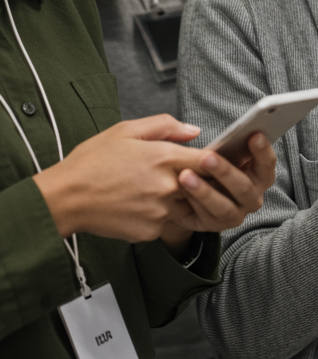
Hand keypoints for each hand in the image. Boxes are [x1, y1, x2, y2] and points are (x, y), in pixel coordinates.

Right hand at [34, 115, 212, 241]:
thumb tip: (194, 131)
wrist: (64, 199)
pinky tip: (139, 205)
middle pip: (202, 185)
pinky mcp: (150, 232)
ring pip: (185, 206)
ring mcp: (160, 212)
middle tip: (176, 175)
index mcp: (165, 158)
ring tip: (151, 189)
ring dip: (179, 199)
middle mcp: (168, 187)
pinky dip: (159, 215)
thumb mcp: (126, 131)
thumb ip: (166, 126)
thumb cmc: (92, 162)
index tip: (210, 160)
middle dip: (196, 180)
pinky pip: (166, 222)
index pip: (210, 161)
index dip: (213, 160)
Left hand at [168, 131, 276, 235]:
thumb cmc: (211, 164)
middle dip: (225, 171)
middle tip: (207, 157)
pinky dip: (194, 203)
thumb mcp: (221, 151)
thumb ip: (226, 141)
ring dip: (204, 191)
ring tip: (185, 176)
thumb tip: (214, 132)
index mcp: (261, 175)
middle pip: (244, 187)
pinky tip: (180, 191)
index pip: (267, 164)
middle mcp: (253, 197)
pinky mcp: (216, 226)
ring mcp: (237, 214)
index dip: (263, 150)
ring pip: (224, 207)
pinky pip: (206, 217)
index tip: (253, 135)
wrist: (192, 192)